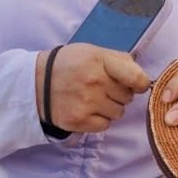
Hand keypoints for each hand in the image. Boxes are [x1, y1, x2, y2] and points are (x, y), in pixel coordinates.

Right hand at [35, 44, 149, 133]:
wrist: (36, 83)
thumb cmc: (69, 65)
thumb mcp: (92, 52)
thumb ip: (119, 60)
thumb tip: (141, 76)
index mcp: (99, 61)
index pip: (136, 78)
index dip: (141, 83)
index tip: (135, 84)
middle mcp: (94, 82)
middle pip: (128, 98)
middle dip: (119, 94)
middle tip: (103, 88)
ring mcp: (86, 103)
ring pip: (118, 113)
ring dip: (110, 108)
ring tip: (93, 99)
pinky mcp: (78, 121)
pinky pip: (105, 125)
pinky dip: (99, 120)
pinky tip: (87, 110)